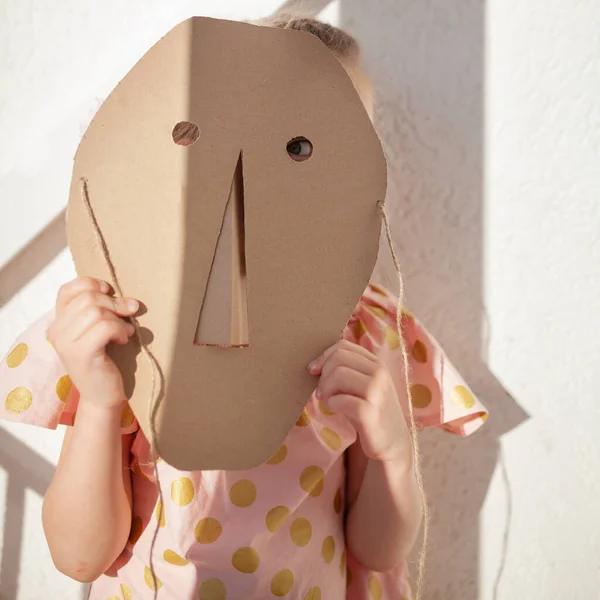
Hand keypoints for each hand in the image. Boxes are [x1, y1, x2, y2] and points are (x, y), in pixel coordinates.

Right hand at [47, 277, 138, 409]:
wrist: (102, 396)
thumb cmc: (104, 361)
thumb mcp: (97, 331)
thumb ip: (100, 311)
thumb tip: (125, 298)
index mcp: (57, 323)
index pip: (68, 289)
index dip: (92, 285)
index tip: (110, 293)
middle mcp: (56, 331)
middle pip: (87, 297)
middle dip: (114, 302)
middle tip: (127, 314)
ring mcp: (66, 343)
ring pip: (96, 311)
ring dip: (118, 319)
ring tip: (124, 332)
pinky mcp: (81, 354)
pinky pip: (104, 327)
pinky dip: (120, 330)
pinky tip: (123, 340)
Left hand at [308, 340, 410, 463]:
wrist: (392, 441)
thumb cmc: (370, 409)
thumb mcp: (361, 384)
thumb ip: (346, 369)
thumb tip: (315, 364)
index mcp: (376, 363)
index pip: (343, 346)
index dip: (323, 356)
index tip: (313, 370)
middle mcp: (380, 373)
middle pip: (338, 359)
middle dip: (323, 375)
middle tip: (321, 392)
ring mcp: (378, 392)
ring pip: (339, 375)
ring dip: (325, 389)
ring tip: (326, 400)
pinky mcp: (371, 414)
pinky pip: (340, 400)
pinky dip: (331, 403)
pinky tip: (333, 409)